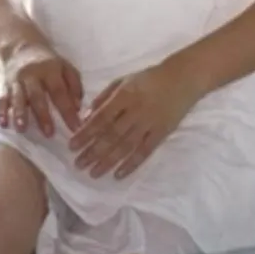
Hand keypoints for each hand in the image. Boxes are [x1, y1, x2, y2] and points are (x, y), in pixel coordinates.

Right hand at [0, 41, 83, 136]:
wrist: (22, 47)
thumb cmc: (48, 63)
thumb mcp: (66, 67)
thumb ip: (74, 85)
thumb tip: (78, 108)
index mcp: (49, 70)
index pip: (59, 91)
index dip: (67, 110)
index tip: (75, 128)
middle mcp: (31, 75)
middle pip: (36, 95)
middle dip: (42, 115)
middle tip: (49, 133)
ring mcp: (16, 80)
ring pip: (17, 97)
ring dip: (19, 113)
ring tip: (22, 129)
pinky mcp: (5, 86)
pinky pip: (1, 99)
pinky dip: (1, 111)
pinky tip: (3, 123)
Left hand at [67, 59, 201, 178]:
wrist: (182, 79)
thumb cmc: (148, 78)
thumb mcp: (123, 80)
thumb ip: (104, 97)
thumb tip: (86, 116)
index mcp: (124, 95)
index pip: (101, 118)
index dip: (86, 133)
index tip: (72, 145)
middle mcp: (135, 111)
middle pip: (111, 135)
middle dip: (93, 151)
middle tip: (78, 164)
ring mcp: (149, 124)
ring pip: (126, 146)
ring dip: (108, 161)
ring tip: (93, 173)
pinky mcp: (161, 134)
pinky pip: (144, 152)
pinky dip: (131, 164)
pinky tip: (119, 174)